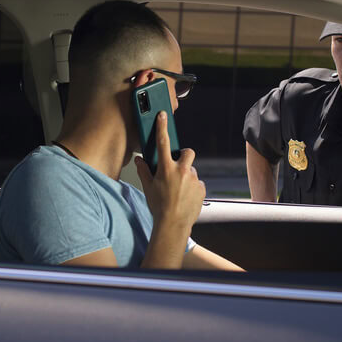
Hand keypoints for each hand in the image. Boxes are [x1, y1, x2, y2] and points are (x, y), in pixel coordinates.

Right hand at [135, 112, 205, 267]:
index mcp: (166, 168)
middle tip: (177, 166)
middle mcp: (182, 171)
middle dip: (184, 155)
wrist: (173, 225)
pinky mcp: (202, 188)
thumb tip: (140, 161)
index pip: (163, 142)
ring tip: (178, 190)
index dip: (162, 127)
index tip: (162, 115)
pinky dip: (192, 187)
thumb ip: (144, 171)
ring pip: (192, 170)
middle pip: (188, 152)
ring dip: (186, 175)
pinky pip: (197, 182)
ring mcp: (194, 179)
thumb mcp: (148, 188)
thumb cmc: (159, 207)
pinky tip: (185, 197)